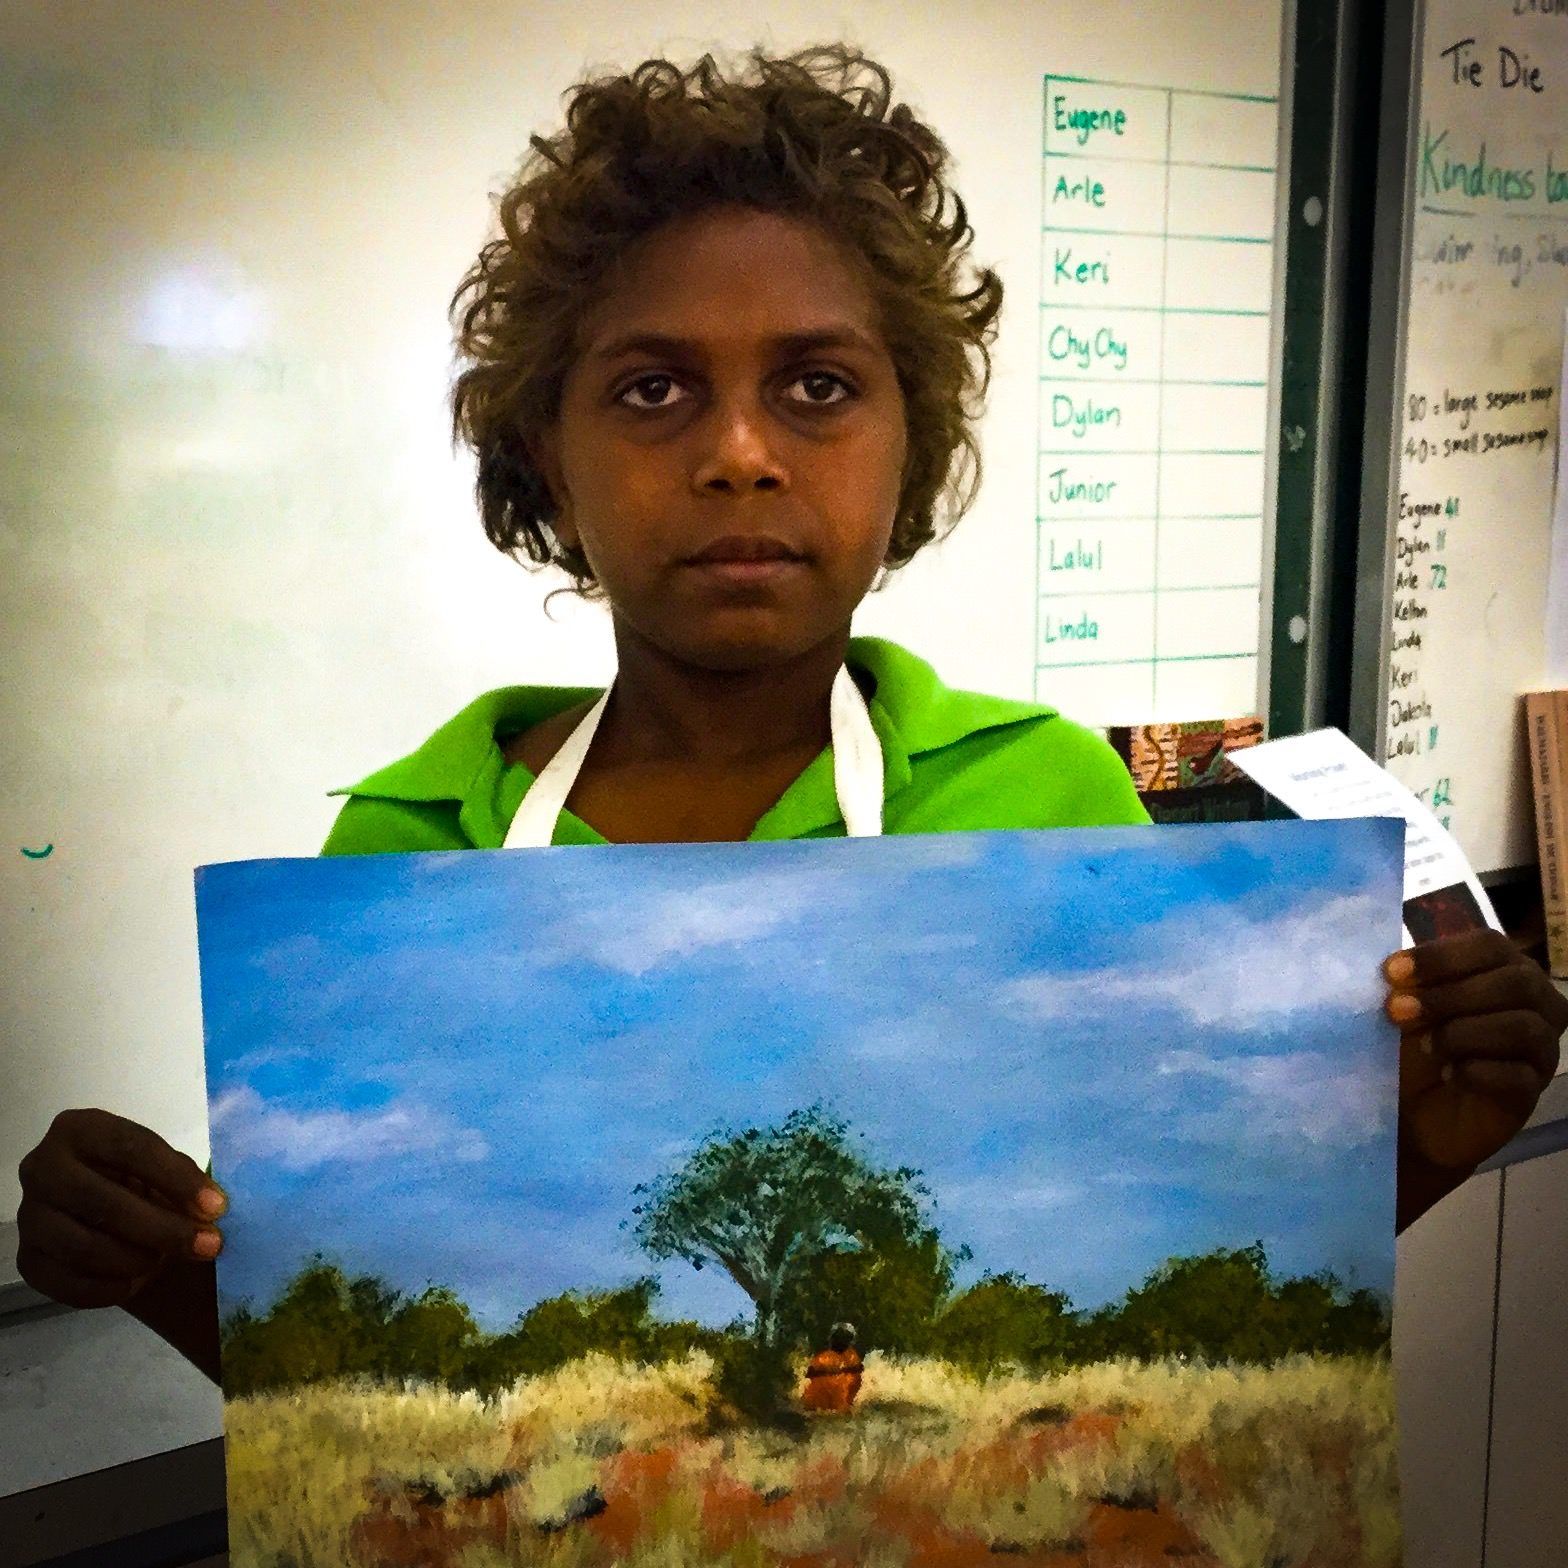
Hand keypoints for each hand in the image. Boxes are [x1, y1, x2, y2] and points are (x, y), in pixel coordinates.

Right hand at [16, 1109, 226, 1309]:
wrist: (110, 1219)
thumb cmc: (143, 1182)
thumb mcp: (165, 1168)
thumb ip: (184, 1180)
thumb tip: (209, 1209)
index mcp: (81, 1129)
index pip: (130, 1148)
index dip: (177, 1179)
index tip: (217, 1207)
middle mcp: (43, 1167)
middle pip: (102, 1202)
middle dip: (162, 1229)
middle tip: (207, 1245)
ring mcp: (29, 1215)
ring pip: (83, 1247)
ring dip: (136, 1260)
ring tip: (164, 1261)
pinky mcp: (27, 1259)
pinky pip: (67, 1283)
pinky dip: (109, 1288)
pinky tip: (136, 1283)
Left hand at [1387, 929, 1565, 1171]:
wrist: (1413, 1112)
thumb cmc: (1412, 1047)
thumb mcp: (1402, 1008)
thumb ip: (1404, 984)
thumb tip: (1393, 973)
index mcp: (1503, 968)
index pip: (1491, 945)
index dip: (1441, 956)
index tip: (1391, 973)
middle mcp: (1536, 1003)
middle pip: (1516, 983)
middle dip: (1451, 995)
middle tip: (1399, 1012)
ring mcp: (1540, 1049)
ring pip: (1523, 1027)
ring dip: (1463, 1033)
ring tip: (1426, 1047)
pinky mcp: (1532, 1092)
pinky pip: (1519, 1075)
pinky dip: (1477, 1072)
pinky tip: (1449, 1074)